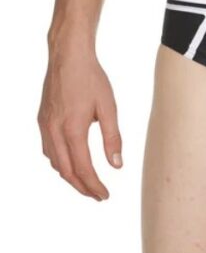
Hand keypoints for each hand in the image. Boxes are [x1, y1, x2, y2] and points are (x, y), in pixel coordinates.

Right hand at [38, 46, 121, 200]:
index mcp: (72, 130)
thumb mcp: (108, 107)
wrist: (68, 56)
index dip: (94, 186)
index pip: (83, 169)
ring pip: (54, 162)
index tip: (105, 196)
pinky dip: (60, 161)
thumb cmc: (92, 79)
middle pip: (66, 171)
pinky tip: (71, 160)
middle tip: (97, 195)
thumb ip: (112, 138)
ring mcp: (45, 126)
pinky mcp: (42, 119)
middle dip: (82, 187)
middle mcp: (54, 131)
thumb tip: (117, 166)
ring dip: (70, 176)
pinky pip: (49, 149)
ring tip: (87, 181)